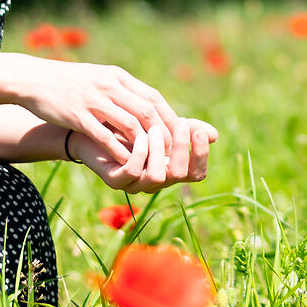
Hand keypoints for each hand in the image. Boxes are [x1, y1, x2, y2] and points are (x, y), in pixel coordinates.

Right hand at [3, 55, 178, 165]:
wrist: (32, 78)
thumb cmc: (68, 82)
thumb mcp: (99, 78)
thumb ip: (121, 90)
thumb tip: (145, 106)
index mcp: (117, 77)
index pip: (153, 98)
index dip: (169, 118)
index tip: (179, 136)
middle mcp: (109, 86)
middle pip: (147, 111)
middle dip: (163, 134)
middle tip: (172, 153)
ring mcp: (94, 100)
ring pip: (130, 124)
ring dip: (145, 144)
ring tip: (153, 160)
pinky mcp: (78, 115)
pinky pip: (104, 135)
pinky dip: (118, 150)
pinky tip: (126, 163)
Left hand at [70, 116, 218, 193]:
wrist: (93, 125)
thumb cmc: (130, 123)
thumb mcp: (161, 122)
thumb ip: (185, 128)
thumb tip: (213, 134)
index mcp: (171, 168)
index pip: (197, 172)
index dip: (202, 155)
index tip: (199, 130)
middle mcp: (157, 180)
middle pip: (181, 174)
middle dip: (183, 148)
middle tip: (180, 124)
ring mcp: (136, 183)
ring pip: (158, 177)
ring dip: (160, 150)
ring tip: (155, 128)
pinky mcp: (116, 180)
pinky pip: (134, 171)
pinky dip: (141, 152)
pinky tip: (141, 134)